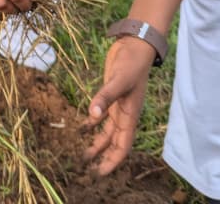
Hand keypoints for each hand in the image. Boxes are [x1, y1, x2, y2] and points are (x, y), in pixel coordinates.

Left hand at [83, 36, 154, 174]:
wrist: (134, 45)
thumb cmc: (131, 63)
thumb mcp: (118, 80)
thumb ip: (105, 97)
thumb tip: (92, 117)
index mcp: (130, 114)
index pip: (123, 144)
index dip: (113, 160)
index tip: (102, 173)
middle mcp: (125, 113)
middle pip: (115, 141)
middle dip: (104, 156)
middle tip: (90, 170)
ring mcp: (118, 104)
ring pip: (108, 130)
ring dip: (98, 142)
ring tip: (85, 154)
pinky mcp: (111, 94)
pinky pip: (103, 114)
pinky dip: (94, 123)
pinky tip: (84, 127)